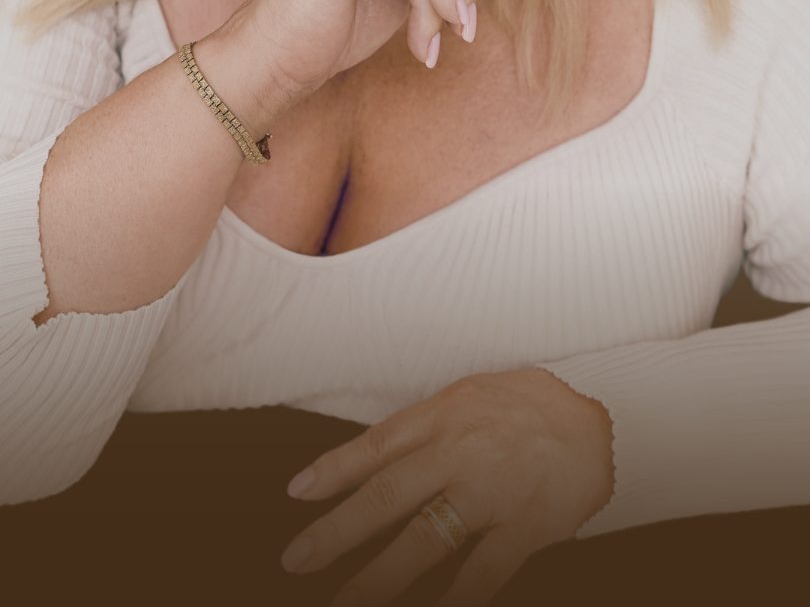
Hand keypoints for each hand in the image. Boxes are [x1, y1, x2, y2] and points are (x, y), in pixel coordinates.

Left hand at [280, 369, 614, 604]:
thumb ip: (425, 428)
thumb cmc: (526, 405)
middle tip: (296, 560)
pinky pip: (482, 570)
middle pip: (387, 497)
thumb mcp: (468, 396)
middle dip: (337, 532)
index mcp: (442, 417)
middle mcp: (458, 453)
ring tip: (346, 603)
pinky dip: (454, 598)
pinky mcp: (524, 526)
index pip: (376, 445)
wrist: (598, 417)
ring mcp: (490, 491)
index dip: (333, 469)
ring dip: (380, 577)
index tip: (296, 492)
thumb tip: (376, 458)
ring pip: (424, 539)